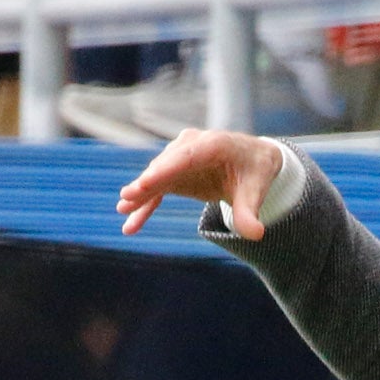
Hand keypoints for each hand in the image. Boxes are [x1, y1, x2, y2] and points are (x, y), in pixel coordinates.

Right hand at [117, 130, 286, 238]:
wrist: (251, 162)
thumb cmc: (255, 172)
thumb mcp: (256, 190)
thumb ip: (250, 212)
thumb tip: (255, 235)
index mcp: (214, 144)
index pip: (186, 157)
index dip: (165, 169)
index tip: (146, 182)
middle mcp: (192, 146)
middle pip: (166, 166)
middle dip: (146, 183)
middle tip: (128, 197)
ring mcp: (179, 158)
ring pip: (156, 177)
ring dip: (140, 194)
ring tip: (123, 209)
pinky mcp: (174, 172)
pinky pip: (157, 189)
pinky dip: (145, 205)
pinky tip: (131, 224)